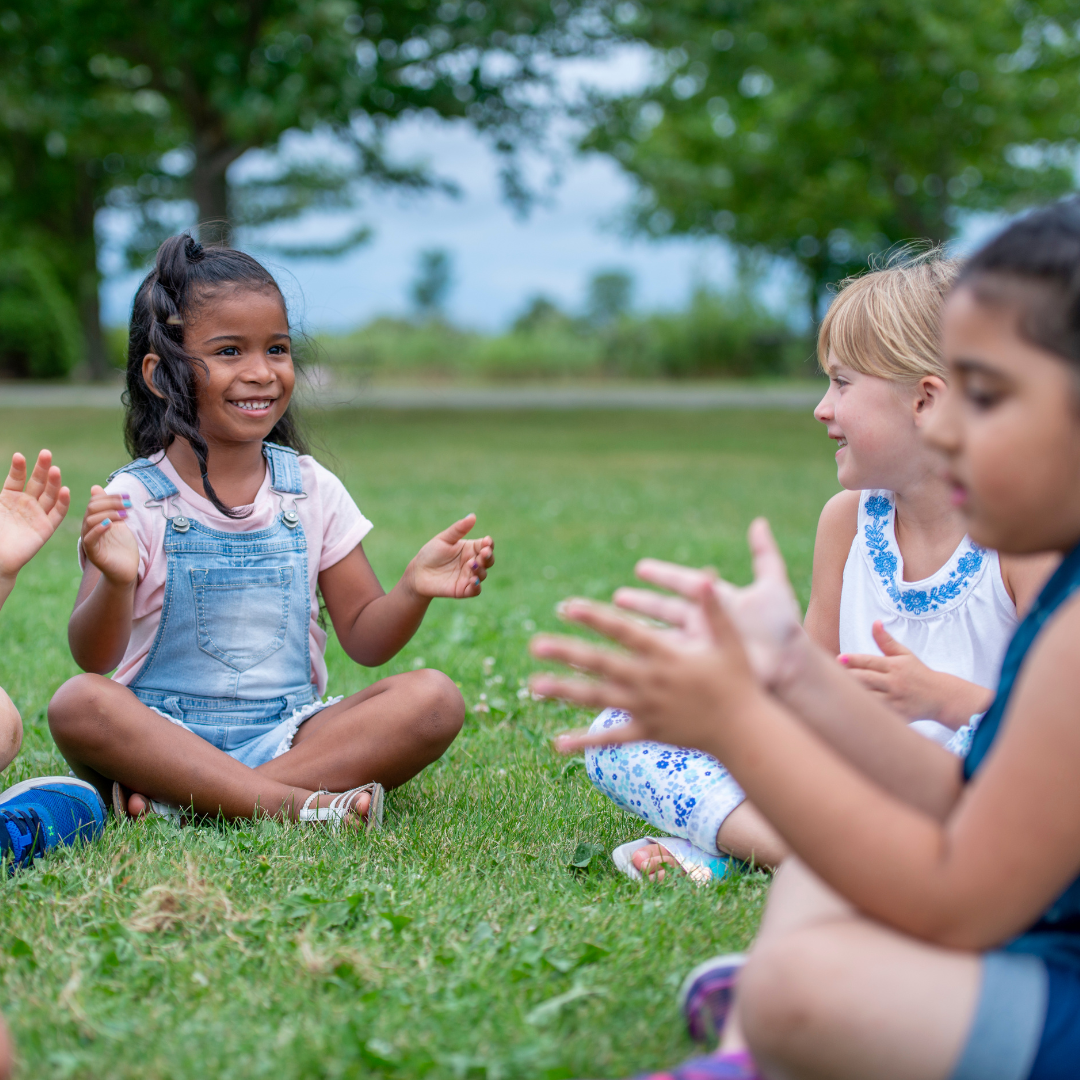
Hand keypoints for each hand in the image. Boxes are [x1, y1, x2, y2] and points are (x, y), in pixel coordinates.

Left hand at [0, 450, 69, 584]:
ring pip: (48, 494)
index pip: (16, 479)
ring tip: (54, 469)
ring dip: (53, 482)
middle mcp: (24, 504)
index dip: (18, 468)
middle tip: (45, 453)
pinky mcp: (46, 528)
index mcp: (7, 498)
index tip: (19, 456)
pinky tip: (64, 490)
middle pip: (35, 482)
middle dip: (40, 468)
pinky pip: (57, 512)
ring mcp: (36, 515)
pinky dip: (62, 501)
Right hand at [81, 486, 138, 586]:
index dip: (110, 497)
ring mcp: (89, 541)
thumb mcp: (119, 523)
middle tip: (129, 505)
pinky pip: (89, 539)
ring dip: (109, 514)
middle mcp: (88, 529)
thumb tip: (96, 487)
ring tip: (125, 515)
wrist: (126, 570)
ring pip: (90, 521)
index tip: (128, 497)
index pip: (94, 502)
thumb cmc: (122, 547)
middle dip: (111, 503)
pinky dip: (99, 529)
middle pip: (91, 509)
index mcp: (93, 521)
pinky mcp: (93, 553)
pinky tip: (110, 524)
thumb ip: (110, 508)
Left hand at [404, 513, 494, 598]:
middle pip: (488, 560)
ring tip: (472, 564)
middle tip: (483, 553)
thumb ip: (458, 529)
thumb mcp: (444, 539)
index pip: (486, 545)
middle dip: (488, 556)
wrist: (418, 572)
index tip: (486, 542)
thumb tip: (473, 516)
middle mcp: (472, 562)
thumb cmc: (431, 553)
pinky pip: (475, 590)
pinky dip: (476, 586)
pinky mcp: (463, 590)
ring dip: (481, 569)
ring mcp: (469, 576)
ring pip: (483, 574)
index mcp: (470, 549)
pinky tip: (473, 580)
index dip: (489, 544)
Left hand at [530, 578, 762, 757]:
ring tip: (533, 687)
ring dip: (564, 692)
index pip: (624, 632)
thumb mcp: (730, 642)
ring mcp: (646, 709)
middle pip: (601, 664)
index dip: (595, 618)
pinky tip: (556, 744)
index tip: (569, 606)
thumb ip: (714, 611)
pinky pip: (611, 740)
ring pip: (598, 699)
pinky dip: (584, 743)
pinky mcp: (647, 733)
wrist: (745, 732)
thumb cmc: (739, 682)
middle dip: (567, 653)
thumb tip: (705, 579)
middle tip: (535, 643)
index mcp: (666, 656)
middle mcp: (650, 682)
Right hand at [614, 518, 804, 686]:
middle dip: (641, 603)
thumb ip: (764, 554)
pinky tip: (626, 653)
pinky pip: (668, 659)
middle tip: (617, 596)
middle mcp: (703, 621)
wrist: (789, 665)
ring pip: (660, 634)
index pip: (683, 583)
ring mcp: (698, 644)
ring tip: (612, 623)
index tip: (640, 568)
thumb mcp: (773, 586)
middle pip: (664, 609)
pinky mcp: (696, 665)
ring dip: (637, 629)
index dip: (662, 575)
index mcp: (715, 599)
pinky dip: (647, 655)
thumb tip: (759, 522)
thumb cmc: (781, 627)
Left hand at [840, 621, 992, 726]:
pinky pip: (877, 712)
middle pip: (865, 679)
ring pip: (869, 696)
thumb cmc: (918, 673)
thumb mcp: (905, 654)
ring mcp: (895, 699)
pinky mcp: (897, 714)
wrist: (941, 697)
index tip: (838, 659)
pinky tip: (849, 709)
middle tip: (829, 675)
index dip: (853, 660)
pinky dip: (864, 710)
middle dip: (847, 677)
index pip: (869, 661)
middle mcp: (894, 682)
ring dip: (852, 694)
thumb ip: (886, 641)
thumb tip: (875, 622)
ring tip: (834, 691)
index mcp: (894, 666)